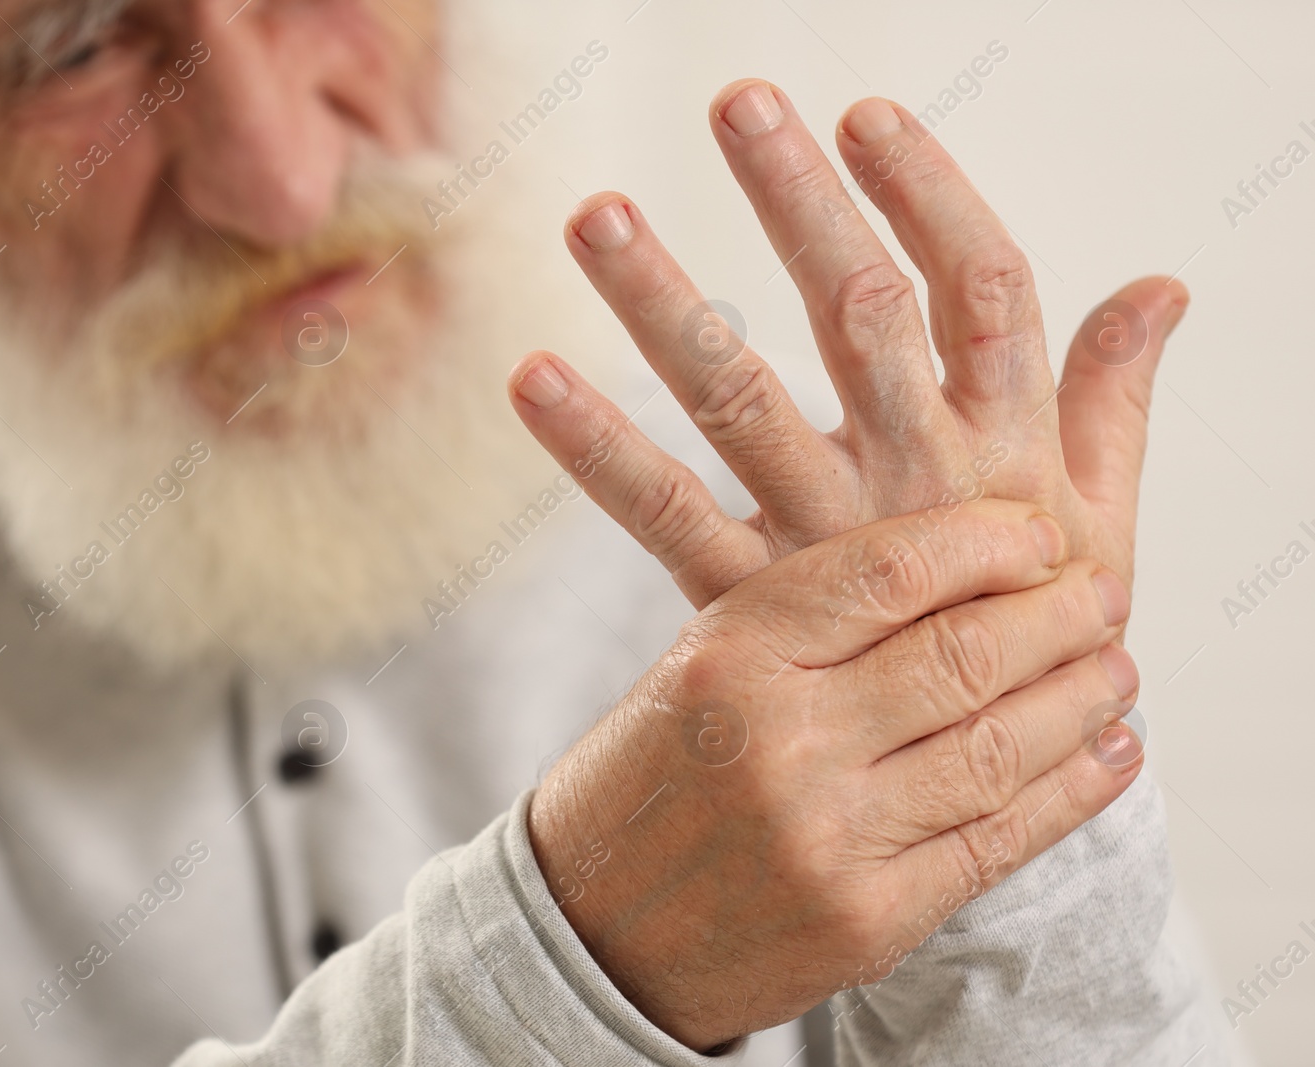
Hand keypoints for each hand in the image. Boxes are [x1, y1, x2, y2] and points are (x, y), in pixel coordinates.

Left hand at [509, 84, 1186, 609]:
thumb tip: (1162, 283)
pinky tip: (532, 378)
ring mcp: (826, 538)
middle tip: (736, 104)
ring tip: (593, 215)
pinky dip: (596, 448)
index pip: (981, 292)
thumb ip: (1109, 397)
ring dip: (666, 302)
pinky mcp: (754, 597)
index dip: (929, 197)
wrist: (994, 778)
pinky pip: (665, 514)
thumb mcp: (1099, 516)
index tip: (865, 116)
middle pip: (858, 317)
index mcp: (1003, 445)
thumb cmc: (1041, 626)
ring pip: (741, 399)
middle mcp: (912, 477)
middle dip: (799, 207)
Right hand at [527, 501, 1141, 1049]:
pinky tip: (1107, 756)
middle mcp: (782, 740)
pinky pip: (996, 840)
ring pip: (996, 747)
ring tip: (1117, 670)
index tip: (1038, 531)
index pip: (889, 570)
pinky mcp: (868, 919)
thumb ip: (808, 616)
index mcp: (730, 656)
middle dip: (1057, 616)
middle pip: (961, 655)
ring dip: (1078, 702)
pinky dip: (1069, 793)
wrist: (591, 928)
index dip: (985, 542)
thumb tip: (955, 565)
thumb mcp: (696, 666)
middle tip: (1103, 592)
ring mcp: (829, 837)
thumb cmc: (648, 777)